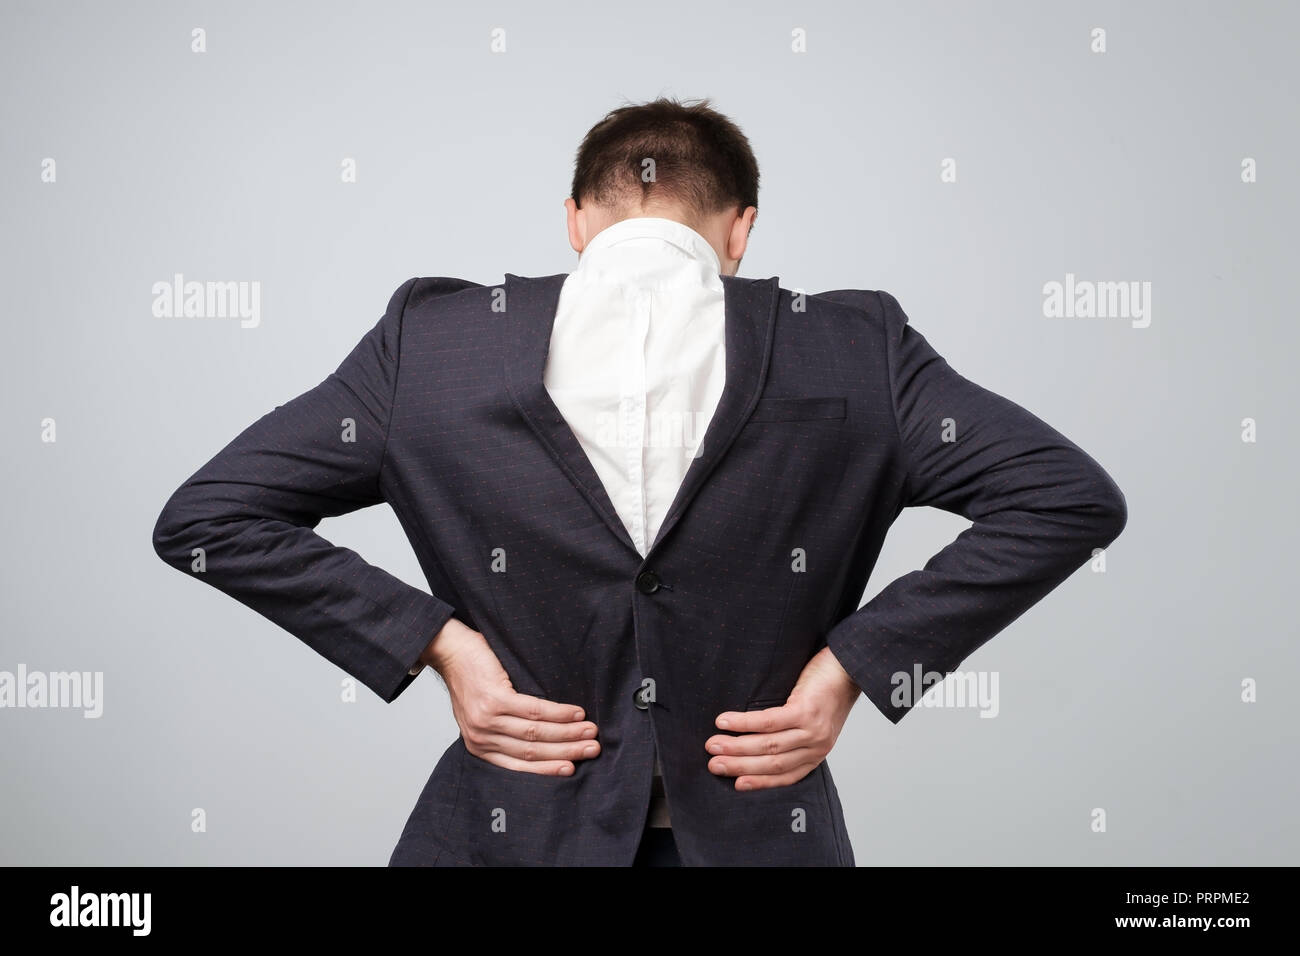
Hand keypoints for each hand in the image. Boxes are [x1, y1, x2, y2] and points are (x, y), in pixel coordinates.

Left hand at [420, 617, 599, 775]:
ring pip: (535, 732)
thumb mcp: (483, 716)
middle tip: (592, 749)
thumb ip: (506, 732)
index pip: (519, 765)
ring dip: (568, 733)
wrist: (450, 652)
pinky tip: (575, 713)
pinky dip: (558, 714)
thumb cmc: (471, 681)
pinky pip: (533, 710)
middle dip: (567, 752)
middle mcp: (481, 738)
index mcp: (480, 747)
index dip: (548, 768)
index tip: (572, 768)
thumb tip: (547, 742)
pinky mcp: (493, 699)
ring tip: (590, 731)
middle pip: (532, 751)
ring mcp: (486, 719)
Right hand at [706, 646, 861, 790]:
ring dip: (736, 746)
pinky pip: (768, 721)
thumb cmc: (826, 690)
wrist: (849, 665)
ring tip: (713, 744)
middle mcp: (816, 746)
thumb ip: (793, 736)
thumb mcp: (813, 721)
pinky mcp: (806, 710)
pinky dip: (743, 723)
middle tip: (713, 764)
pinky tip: (725, 721)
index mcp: (816, 752)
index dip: (759, 782)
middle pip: (772, 763)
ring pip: (768, 744)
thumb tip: (752, 742)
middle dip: (739, 765)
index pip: (786, 776)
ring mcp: (812, 729)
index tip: (736, 783)